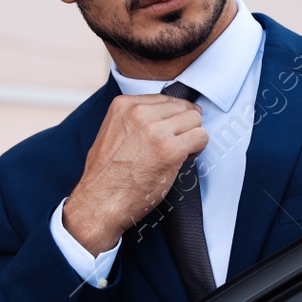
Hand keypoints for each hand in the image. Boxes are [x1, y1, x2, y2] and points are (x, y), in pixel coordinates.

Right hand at [63, 93, 206, 252]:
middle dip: (184, 126)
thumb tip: (165, 115)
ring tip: (178, 153)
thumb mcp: (112, 131)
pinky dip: (197, 149)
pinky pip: (201, 137)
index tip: (168, 132)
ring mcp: (156, 130)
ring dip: (192, 136)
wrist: (99, 203)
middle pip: (183, 107)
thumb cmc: (105, 175)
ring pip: (195, 119)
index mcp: (124, 105)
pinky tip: (182, 160)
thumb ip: (135, 119)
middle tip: (175, 145)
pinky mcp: (170, 150)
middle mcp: (139, 113)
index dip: (171, 118)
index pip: (166, 99)